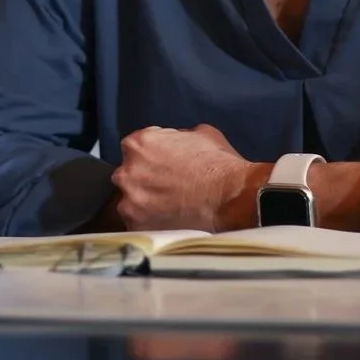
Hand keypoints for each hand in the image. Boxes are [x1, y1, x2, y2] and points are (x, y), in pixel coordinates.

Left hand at [113, 124, 260, 231]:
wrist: (232, 198)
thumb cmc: (219, 165)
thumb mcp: (200, 135)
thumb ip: (177, 136)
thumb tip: (174, 142)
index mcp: (138, 144)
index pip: (134, 148)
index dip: (150, 157)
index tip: (162, 166)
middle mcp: (127, 171)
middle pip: (128, 175)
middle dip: (143, 180)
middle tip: (166, 188)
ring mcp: (129, 200)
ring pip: (130, 200)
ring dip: (144, 202)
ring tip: (168, 208)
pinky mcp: (137, 224)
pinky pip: (137, 223)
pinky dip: (149, 223)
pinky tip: (167, 222)